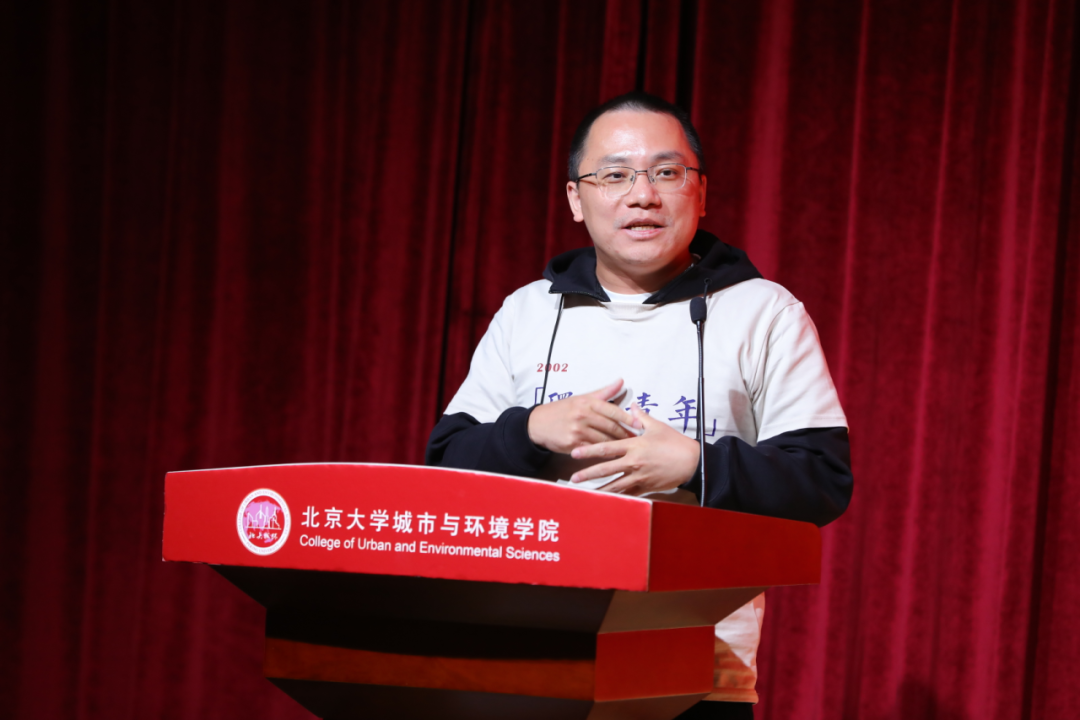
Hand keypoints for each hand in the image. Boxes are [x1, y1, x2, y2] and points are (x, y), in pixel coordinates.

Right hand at [527, 379, 636, 453]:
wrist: (537, 424)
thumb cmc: (562, 410)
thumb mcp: (581, 398)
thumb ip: (603, 392)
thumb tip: (621, 382)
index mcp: (587, 402)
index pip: (612, 410)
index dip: (627, 418)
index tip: (639, 424)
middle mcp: (582, 415)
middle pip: (610, 426)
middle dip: (625, 434)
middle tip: (637, 439)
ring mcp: (577, 430)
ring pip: (603, 439)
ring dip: (617, 445)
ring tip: (628, 448)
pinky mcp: (573, 444)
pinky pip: (593, 449)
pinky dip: (604, 453)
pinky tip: (612, 455)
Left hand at [567, 404, 699, 495]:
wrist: (692, 462)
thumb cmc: (674, 443)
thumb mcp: (657, 427)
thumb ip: (641, 417)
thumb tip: (632, 405)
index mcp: (634, 446)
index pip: (607, 448)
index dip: (589, 451)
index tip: (575, 453)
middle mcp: (634, 462)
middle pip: (606, 469)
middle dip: (588, 474)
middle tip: (573, 478)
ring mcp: (639, 476)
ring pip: (615, 485)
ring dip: (599, 489)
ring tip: (585, 493)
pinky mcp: (645, 487)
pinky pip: (628, 493)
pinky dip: (616, 497)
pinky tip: (606, 500)